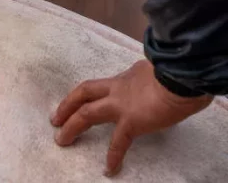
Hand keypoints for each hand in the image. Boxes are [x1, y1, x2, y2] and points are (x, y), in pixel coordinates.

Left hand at [51, 60, 212, 176]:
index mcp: (126, 76)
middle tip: (55, 118)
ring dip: (72, 127)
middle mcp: (118, 87)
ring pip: (87, 113)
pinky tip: (109, 169)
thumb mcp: (159, 69)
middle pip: (84, 93)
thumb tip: (158, 83)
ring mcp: (121, 104)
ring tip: (61, 140)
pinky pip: (118, 142)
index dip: (91, 92)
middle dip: (67, 105)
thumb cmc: (179, 70)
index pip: (103, 83)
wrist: (183, 75)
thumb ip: (151, 78)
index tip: (82, 100)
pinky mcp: (131, 121)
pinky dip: (113, 156)